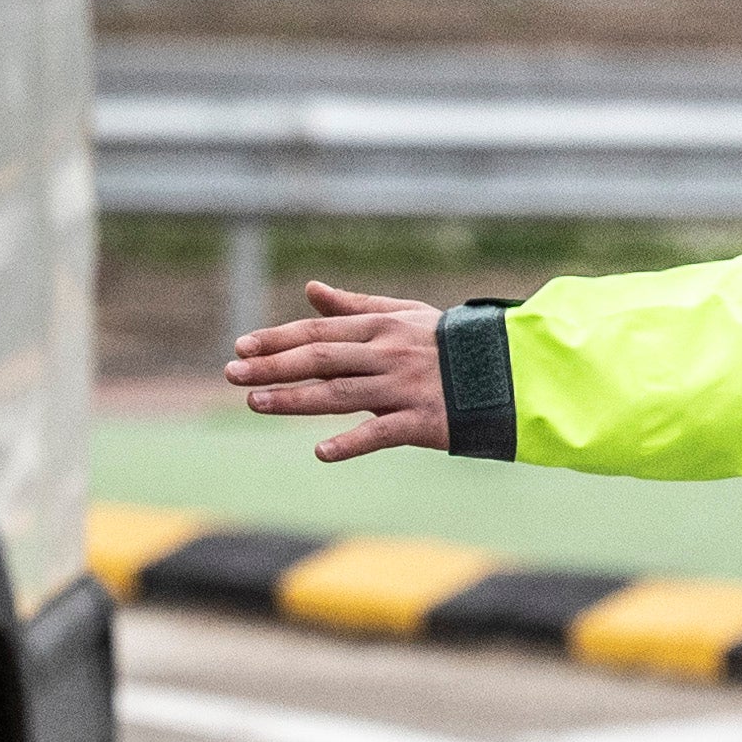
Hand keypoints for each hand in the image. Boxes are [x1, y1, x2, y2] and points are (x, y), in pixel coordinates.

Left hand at [224, 283, 447, 461]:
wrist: (510, 371)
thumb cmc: (449, 344)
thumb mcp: (404, 316)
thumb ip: (354, 307)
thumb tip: (310, 289)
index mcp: (381, 328)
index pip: (319, 332)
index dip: (277, 339)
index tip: (241, 347)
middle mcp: (388, 354)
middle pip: (320, 360)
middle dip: (272, 367)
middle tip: (232, 375)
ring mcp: (404, 388)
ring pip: (340, 393)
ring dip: (295, 399)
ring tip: (256, 404)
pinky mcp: (423, 421)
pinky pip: (381, 432)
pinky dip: (351, 442)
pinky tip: (321, 452)